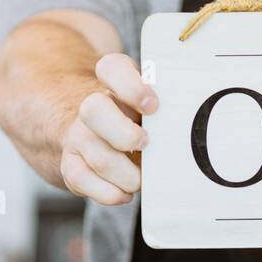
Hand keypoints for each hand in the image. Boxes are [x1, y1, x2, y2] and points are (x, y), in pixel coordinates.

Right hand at [59, 52, 158, 204]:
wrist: (91, 131)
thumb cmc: (135, 118)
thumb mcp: (148, 104)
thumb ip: (166, 109)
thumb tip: (190, 132)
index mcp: (114, 82)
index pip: (112, 68)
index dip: (131, 87)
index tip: (153, 106)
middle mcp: (92, 104)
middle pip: (93, 109)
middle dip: (124, 134)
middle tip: (146, 145)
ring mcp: (77, 134)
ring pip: (94, 152)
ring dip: (125, 174)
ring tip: (141, 179)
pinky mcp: (70, 162)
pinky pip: (80, 178)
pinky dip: (107, 192)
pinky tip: (124, 193)